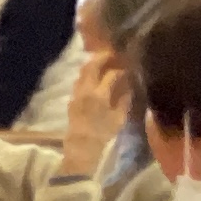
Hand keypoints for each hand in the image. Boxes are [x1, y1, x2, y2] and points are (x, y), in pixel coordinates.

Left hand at [61, 51, 129, 168]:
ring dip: (92, 64)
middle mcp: (86, 90)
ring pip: (83, 72)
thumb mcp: (119, 118)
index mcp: (99, 94)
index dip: (120, 69)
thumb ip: (124, 99)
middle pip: (91, 66)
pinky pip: (79, 81)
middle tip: (112, 54)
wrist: (81, 147)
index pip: (111, 74)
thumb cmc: (103, 134)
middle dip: (102, 57)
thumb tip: (128, 85)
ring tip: (102, 63)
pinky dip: (87, 75)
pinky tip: (94, 78)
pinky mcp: (72, 99)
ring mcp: (76, 94)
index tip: (127, 68)